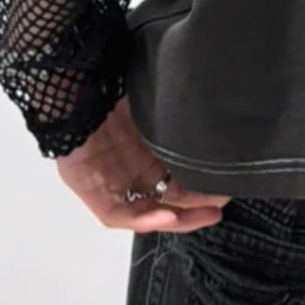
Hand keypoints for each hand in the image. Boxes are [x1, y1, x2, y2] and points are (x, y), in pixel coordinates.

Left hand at [55, 96, 231, 232]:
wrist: (77, 85)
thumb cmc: (115, 86)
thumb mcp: (154, 101)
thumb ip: (174, 114)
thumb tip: (212, 108)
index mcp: (145, 148)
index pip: (176, 175)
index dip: (200, 184)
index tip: (226, 183)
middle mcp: (130, 168)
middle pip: (165, 197)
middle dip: (195, 205)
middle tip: (221, 204)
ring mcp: (110, 182)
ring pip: (146, 211)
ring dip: (177, 218)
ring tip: (205, 214)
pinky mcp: (90, 191)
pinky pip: (117, 214)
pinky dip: (143, 219)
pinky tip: (167, 215)